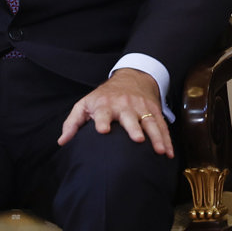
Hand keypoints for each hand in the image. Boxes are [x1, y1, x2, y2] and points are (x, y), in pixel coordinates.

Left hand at [57, 68, 172, 156]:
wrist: (131, 78)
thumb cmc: (103, 97)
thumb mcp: (85, 104)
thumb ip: (72, 122)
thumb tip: (62, 141)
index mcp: (105, 105)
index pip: (103, 112)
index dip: (102, 120)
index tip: (102, 130)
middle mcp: (124, 105)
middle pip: (130, 117)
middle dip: (134, 128)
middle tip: (138, 139)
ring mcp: (141, 108)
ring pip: (150, 122)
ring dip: (156, 136)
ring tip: (160, 151)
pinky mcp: (154, 111)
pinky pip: (162, 126)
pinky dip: (167, 140)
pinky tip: (169, 153)